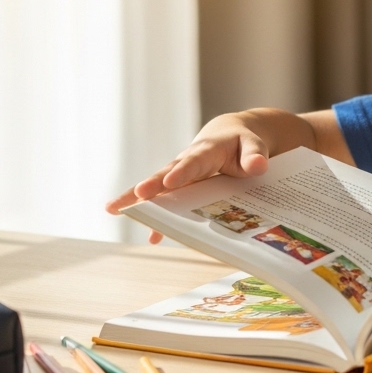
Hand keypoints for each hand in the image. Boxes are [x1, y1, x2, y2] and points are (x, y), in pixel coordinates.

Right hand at [105, 112, 271, 242]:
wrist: (231, 135)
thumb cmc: (242, 142)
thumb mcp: (254, 145)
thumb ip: (254, 155)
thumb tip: (258, 166)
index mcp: (206, 150)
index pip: (193, 162)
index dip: (182, 173)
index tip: (169, 183)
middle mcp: (187, 162)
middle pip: (165, 174)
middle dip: (150, 186)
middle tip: (134, 196)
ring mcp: (180, 176)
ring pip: (157, 188)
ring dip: (137, 199)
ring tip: (113, 209)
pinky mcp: (179, 188)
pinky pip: (166, 203)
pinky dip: (160, 219)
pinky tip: (152, 237)